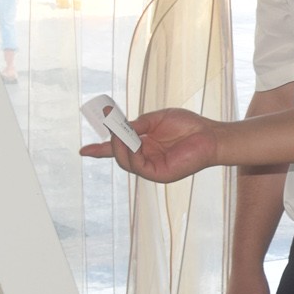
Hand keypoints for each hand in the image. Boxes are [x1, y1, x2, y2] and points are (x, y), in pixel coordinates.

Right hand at [80, 107, 221, 182]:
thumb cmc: (188, 125)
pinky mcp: (160, 174)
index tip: (83, 151)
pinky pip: (138, 167)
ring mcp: (152, 167)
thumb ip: (137, 125)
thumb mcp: (156, 119)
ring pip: (126, 162)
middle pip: (118, 154)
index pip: (118, 148)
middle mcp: (146, 157)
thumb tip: (119, 128)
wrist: (210, 134)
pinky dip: (131, 155)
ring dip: (120, 147)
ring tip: (122, 134)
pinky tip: (133, 144)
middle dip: (112, 141)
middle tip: (112, 127)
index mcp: (144, 144)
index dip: (100, 149)